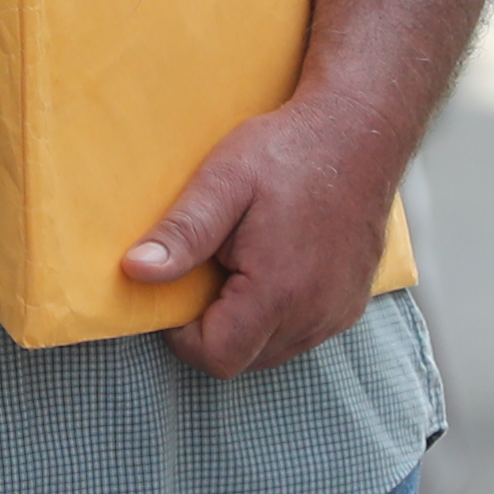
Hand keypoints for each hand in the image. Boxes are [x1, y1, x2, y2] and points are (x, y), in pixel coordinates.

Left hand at [122, 102, 398, 379]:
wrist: (357, 132)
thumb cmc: (287, 152)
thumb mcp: (223, 181)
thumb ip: (183, 233)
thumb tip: (136, 271)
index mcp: (279, 290)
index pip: (218, 356)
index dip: (184, 336)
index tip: (177, 294)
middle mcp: (315, 314)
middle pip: (244, 360)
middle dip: (215, 329)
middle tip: (209, 271)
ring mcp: (338, 312)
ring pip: (274, 351)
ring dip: (247, 325)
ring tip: (240, 267)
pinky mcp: (351, 304)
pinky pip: (303, 334)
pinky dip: (279, 317)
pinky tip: (273, 269)